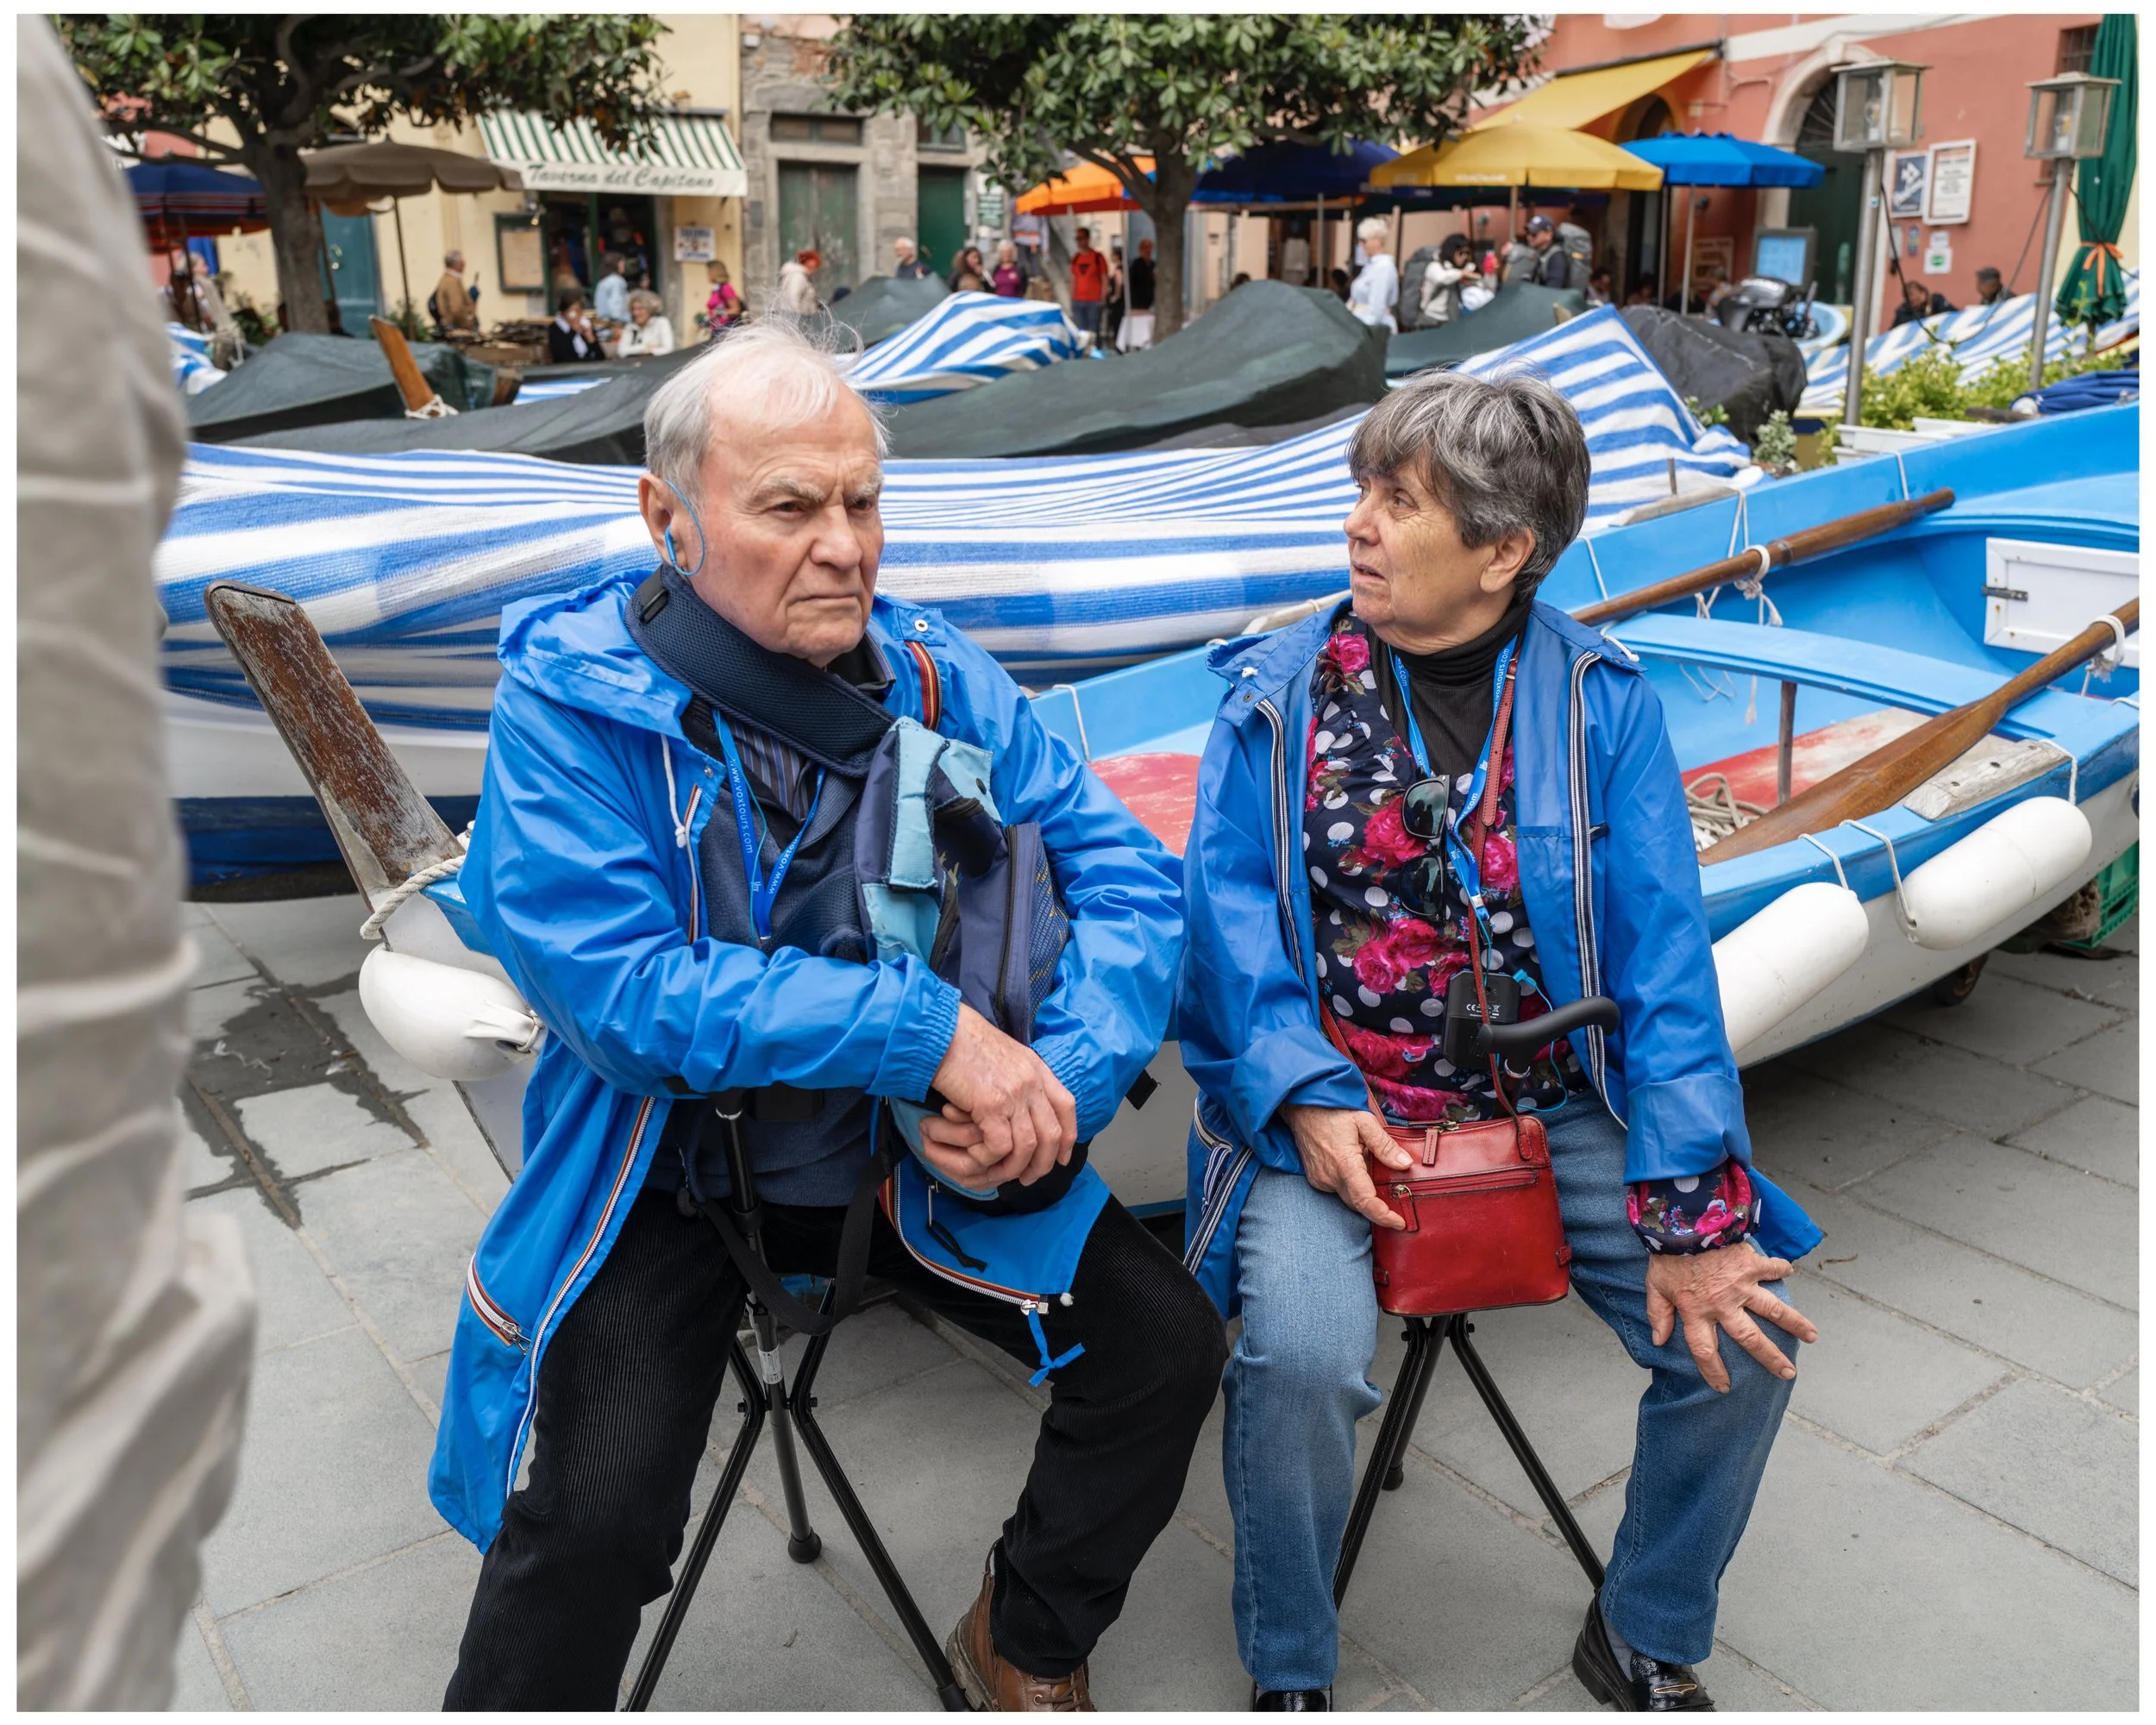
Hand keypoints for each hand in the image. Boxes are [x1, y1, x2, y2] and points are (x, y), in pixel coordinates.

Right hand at [925, 1004, 1075, 1189]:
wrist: (939, 1029)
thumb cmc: (961, 1040)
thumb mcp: (1002, 1054)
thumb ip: (1016, 1076)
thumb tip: (1018, 1103)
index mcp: (1036, 1066)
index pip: (1066, 1106)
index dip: (1067, 1136)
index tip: (1060, 1157)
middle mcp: (1031, 1080)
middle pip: (1052, 1132)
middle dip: (1043, 1162)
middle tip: (1028, 1177)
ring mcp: (1014, 1092)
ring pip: (1028, 1145)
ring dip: (1016, 1167)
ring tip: (1002, 1175)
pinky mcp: (991, 1104)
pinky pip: (1000, 1146)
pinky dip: (991, 1158)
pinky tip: (980, 1158)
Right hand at [1280, 1103, 1414, 1229]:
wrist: (1301, 1107)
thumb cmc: (1332, 1111)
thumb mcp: (1364, 1121)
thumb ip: (1384, 1145)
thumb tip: (1405, 1164)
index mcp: (1345, 1164)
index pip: (1365, 1201)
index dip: (1383, 1216)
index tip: (1399, 1223)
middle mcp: (1330, 1177)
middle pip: (1359, 1204)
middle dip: (1378, 1206)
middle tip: (1396, 1199)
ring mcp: (1321, 1179)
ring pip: (1349, 1197)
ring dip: (1364, 1193)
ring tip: (1373, 1171)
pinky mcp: (1316, 1178)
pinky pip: (1338, 1190)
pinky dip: (1352, 1186)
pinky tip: (1357, 1167)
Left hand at [1646, 1248, 1818, 1391]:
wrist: (1682, 1222)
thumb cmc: (1666, 1255)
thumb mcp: (1655, 1286)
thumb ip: (1657, 1313)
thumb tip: (1658, 1341)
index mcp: (1697, 1311)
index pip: (1705, 1350)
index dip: (1713, 1371)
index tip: (1724, 1387)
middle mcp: (1723, 1304)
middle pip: (1750, 1338)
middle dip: (1771, 1358)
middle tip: (1788, 1373)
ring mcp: (1740, 1285)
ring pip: (1773, 1310)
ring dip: (1794, 1323)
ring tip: (1812, 1337)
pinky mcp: (1750, 1264)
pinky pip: (1771, 1268)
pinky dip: (1780, 1268)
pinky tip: (1790, 1271)